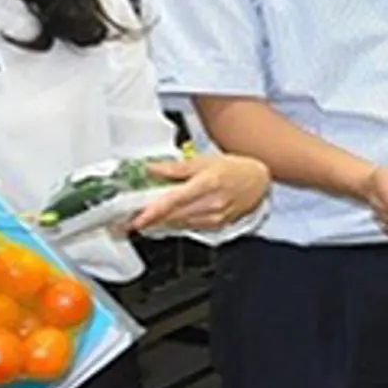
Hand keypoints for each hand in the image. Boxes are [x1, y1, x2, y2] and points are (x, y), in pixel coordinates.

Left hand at [130, 155, 270, 232]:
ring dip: (159, 223)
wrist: (257, 182)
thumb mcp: (203, 160)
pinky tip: (164, 221)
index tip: (136, 219)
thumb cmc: (233, 168)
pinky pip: (189, 227)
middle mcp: (211, 204)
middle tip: (129, 219)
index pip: (173, 202)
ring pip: (179, 224)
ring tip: (143, 220)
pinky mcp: (215, 226)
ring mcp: (214, 218)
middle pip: (173, 216)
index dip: (152, 213)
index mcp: (206, 184)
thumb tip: (152, 169)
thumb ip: (176, 168)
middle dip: (150, 219)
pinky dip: (174, 224)